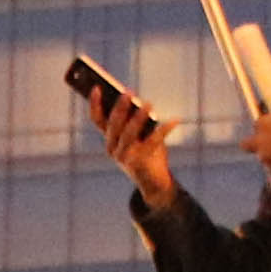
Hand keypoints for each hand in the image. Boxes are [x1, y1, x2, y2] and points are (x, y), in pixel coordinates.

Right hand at [84, 80, 178, 215]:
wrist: (154, 184)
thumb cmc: (147, 153)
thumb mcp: (139, 135)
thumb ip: (136, 119)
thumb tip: (139, 101)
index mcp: (109, 139)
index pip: (97, 120)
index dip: (95, 104)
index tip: (96, 87)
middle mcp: (112, 148)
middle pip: (113, 125)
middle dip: (120, 108)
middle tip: (129, 92)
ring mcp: (124, 157)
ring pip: (129, 133)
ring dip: (139, 117)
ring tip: (149, 104)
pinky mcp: (139, 164)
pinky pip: (153, 142)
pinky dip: (165, 129)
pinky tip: (175, 120)